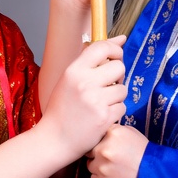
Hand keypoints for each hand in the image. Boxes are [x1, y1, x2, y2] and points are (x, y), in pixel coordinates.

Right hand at [39, 36, 127, 162]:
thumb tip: (121, 38)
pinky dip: (116, 111)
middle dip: (118, 76)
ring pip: (123, 89)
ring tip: (103, 102)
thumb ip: (92, 60)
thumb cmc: (62, 108)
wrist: (54, 139)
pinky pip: (123, 107)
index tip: (116, 56)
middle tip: (109, 84)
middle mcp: (84, 83)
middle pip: (119, 66)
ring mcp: (95, 101)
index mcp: (74, 70)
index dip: (114, 49)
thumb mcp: (70, 79)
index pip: (102, 47)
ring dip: (117, 96)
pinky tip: (103, 115)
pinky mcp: (104, 118)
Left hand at [87, 124, 148, 177]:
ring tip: (115, 170)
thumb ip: (114, 131)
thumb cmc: (144, 155)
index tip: (109, 147)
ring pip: (91, 166)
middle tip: (112, 160)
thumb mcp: (132, 133)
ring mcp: (101, 168)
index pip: (97, 135)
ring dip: (100, 168)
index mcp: (112, 133)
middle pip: (91, 151)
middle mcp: (104, 149)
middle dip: (98, 155)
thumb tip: (101, 132)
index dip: (102, 142)